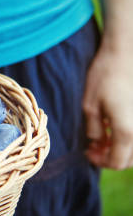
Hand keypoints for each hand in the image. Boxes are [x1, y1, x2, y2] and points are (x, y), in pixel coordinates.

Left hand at [83, 20, 132, 169]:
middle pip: (130, 160)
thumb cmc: (105, 76)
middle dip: (110, 157)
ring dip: (121, 149)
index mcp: (127, 131)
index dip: (100, 161)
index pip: (117, 162)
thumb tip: (97, 142)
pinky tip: (115, 125)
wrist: (125, 54)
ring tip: (104, 136)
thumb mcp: (90, 106)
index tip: (88, 150)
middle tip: (94, 146)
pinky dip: (129, 138)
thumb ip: (94, 130)